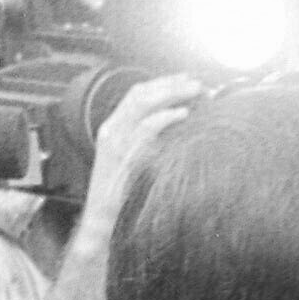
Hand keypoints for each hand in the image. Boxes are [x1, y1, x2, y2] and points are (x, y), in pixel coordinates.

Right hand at [83, 72, 203, 229]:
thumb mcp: (135, 162)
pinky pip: (145, 128)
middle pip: (139, 93)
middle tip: (196, 82)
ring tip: (195, 92)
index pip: (136, 95)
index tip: (184, 79)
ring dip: (171, 94)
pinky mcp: (123, 155)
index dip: (160, 84)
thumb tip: (175, 127)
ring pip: (142, 103)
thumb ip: (148, 143)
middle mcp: (112, 130)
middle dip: (169, 84)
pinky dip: (165, 117)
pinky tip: (183, 114)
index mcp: (113, 129)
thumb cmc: (123, 195)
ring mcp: (116, 141)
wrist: (102, 221)